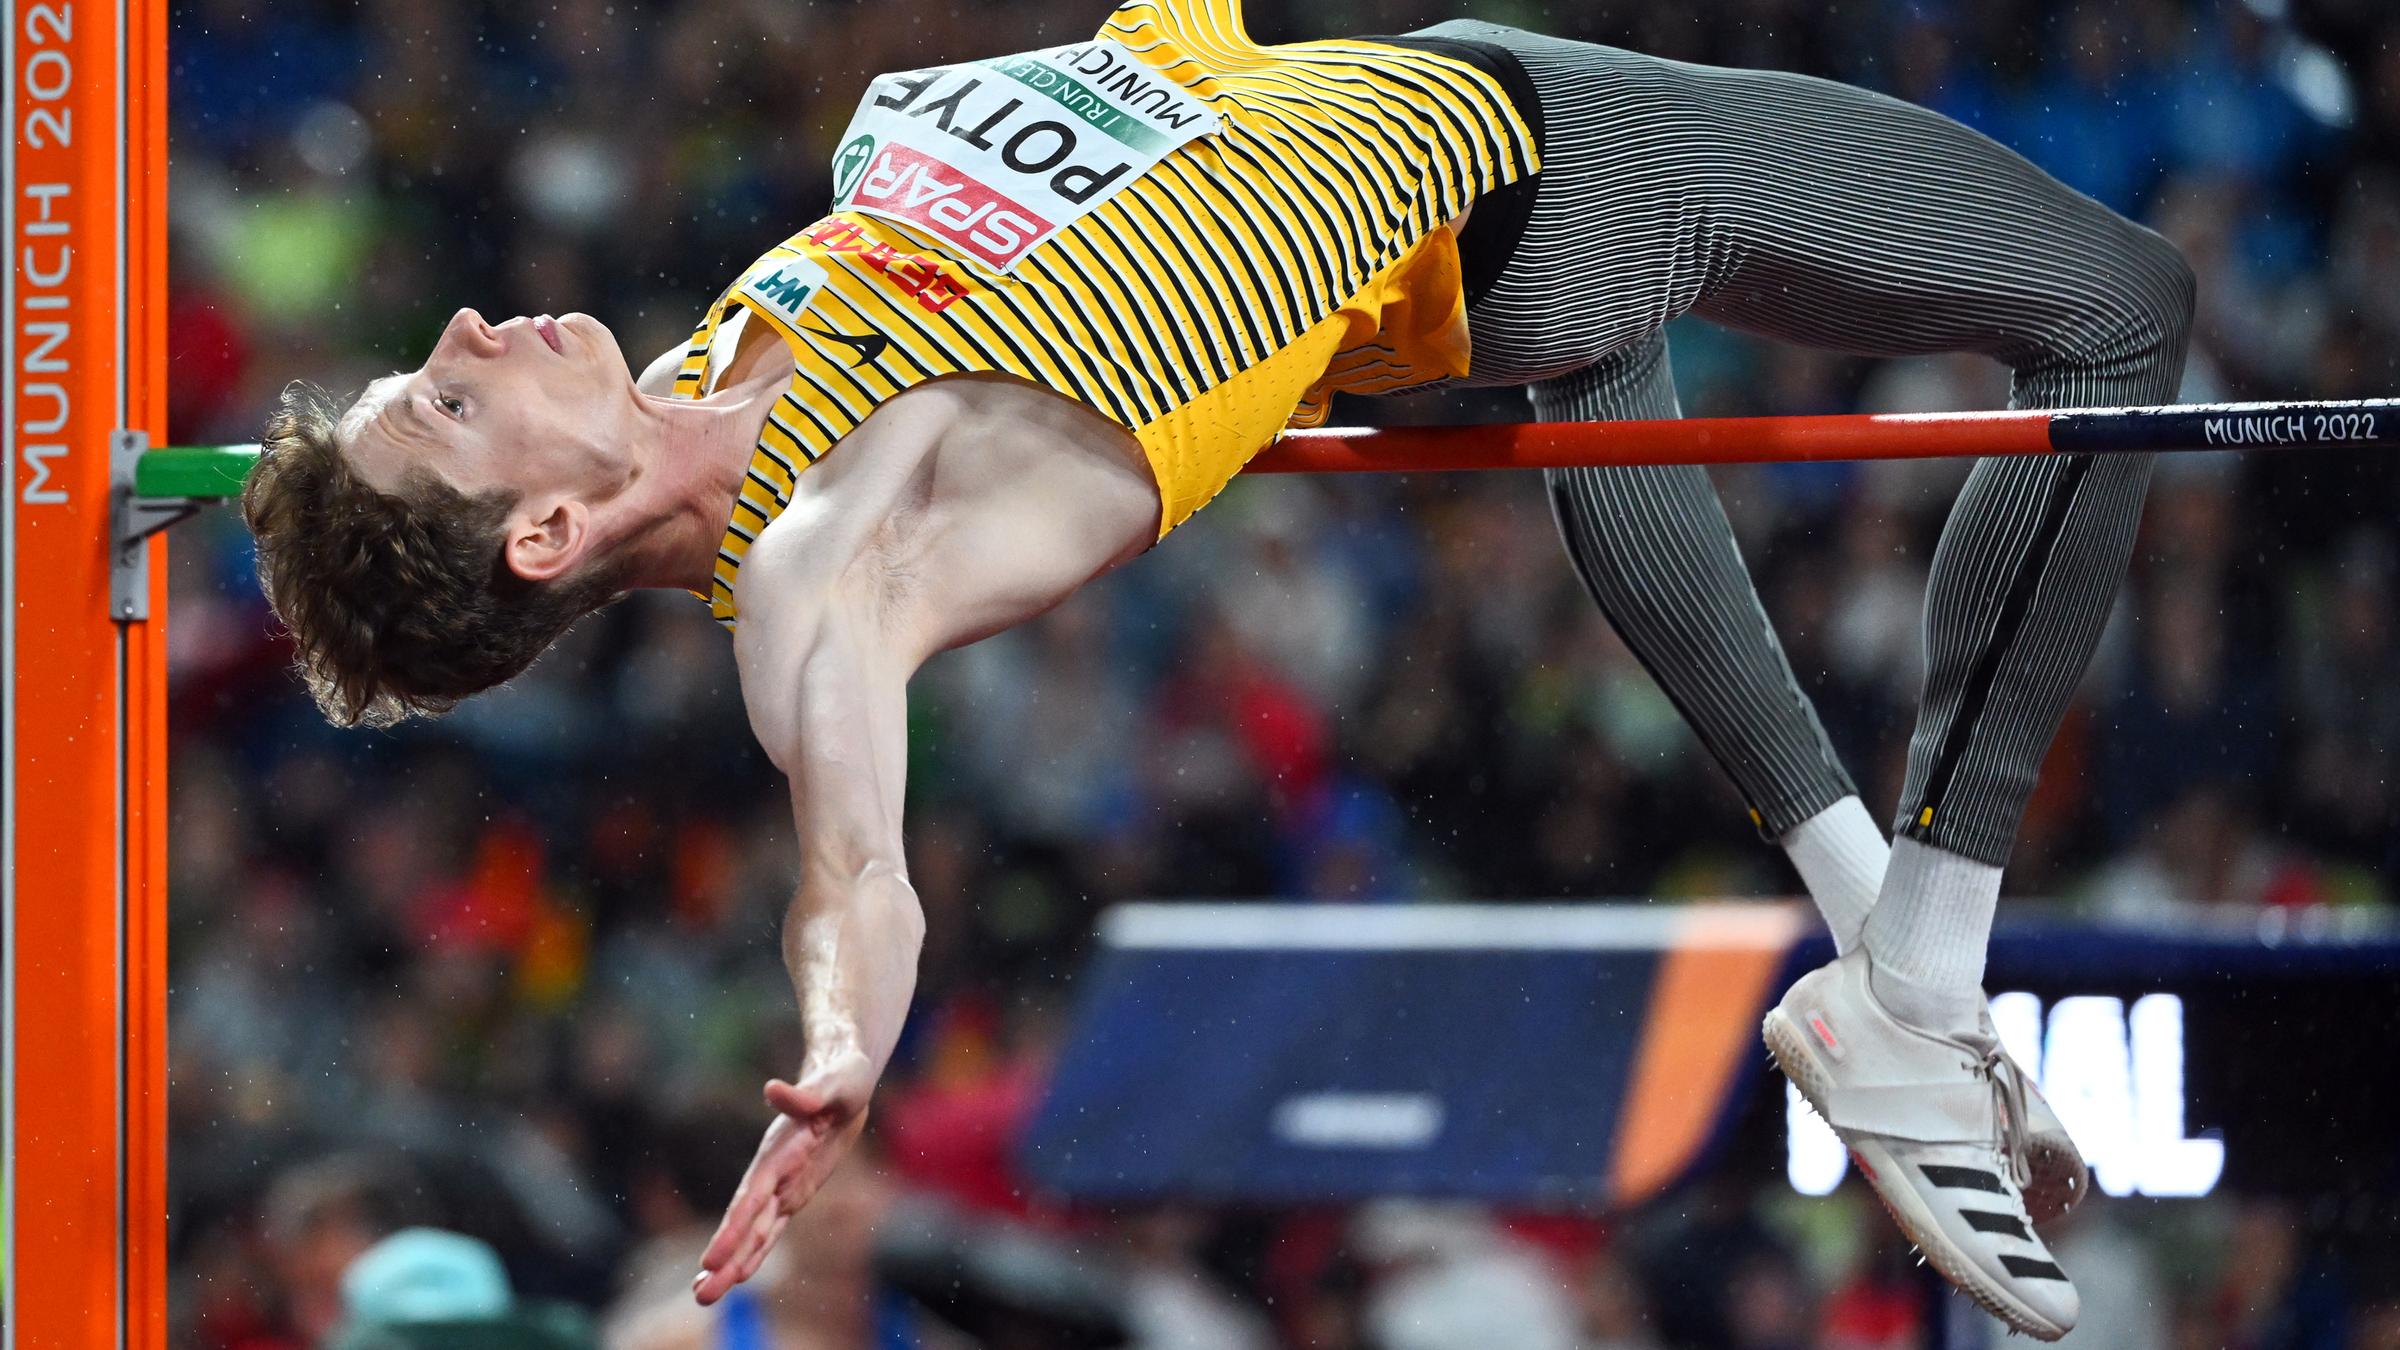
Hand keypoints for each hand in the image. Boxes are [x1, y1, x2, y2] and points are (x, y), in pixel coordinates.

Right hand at [693, 1052, 875, 1305]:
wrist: (845, 1077)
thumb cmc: (843, 1075)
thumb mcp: (835, 1082)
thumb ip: (804, 1093)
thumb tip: (772, 1089)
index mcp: (778, 1151)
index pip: (752, 1196)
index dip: (733, 1229)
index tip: (710, 1260)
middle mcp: (773, 1172)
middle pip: (746, 1222)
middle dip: (726, 1258)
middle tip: (700, 1296)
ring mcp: (783, 1184)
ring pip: (757, 1231)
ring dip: (735, 1262)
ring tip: (705, 1296)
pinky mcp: (796, 1190)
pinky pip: (776, 1226)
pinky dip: (758, 1250)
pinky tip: (742, 1274)